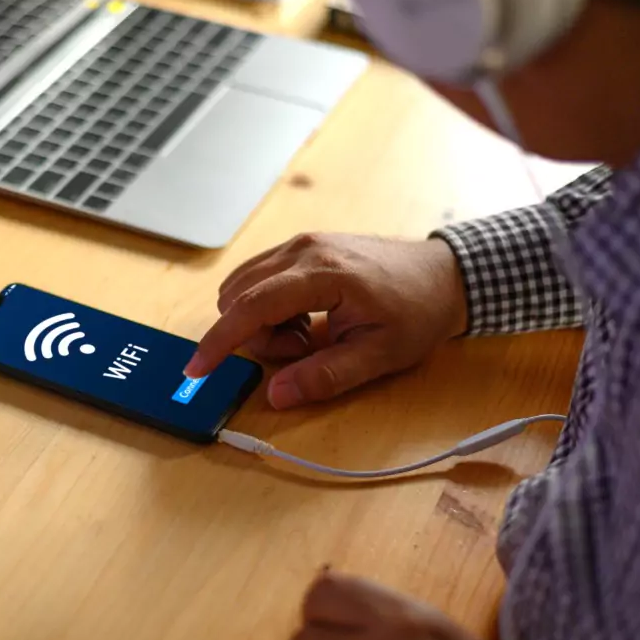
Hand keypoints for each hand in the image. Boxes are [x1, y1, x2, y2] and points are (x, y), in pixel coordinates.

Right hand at [185, 235, 467, 408]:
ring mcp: (300, 243)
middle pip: (239, 298)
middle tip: (304, 350)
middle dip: (255, 336)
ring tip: (308, 334)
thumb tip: (276, 395)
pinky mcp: (300, 246)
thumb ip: (324, 376)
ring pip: (242, 287)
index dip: (219, 341)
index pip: (251, 307)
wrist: (444, 274)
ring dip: (261, 322)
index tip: (196, 370)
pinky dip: (267, 306)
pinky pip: (257, 278)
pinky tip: (305, 317)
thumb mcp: (378, 356)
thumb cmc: (417, 312)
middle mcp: (303, 250)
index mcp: (322, 274)